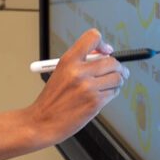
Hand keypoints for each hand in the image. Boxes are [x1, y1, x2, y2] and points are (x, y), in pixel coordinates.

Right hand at [26, 29, 127, 144]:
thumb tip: (104, 53)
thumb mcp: (61, 72)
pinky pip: (114, 92)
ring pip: (117, 77)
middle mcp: (79, 72)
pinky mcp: (95, 103)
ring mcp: (88, 88)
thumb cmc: (52, 99)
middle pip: (112, 61)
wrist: (42, 122)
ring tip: (109, 84)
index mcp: (68, 60)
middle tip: (117, 71)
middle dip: (117, 67)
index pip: (92, 38)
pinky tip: (102, 95)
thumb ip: (81, 61)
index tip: (106, 51)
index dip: (103, 43)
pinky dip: (111, 93)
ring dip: (117, 81)